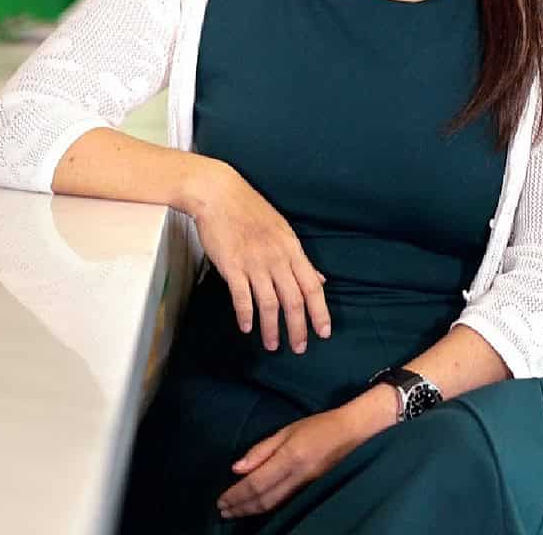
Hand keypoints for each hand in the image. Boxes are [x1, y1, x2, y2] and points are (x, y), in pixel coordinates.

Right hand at [190, 157, 331, 353]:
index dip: (320, 311)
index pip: (312, 286)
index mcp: (291, 249)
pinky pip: (242, 297)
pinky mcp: (232, 266)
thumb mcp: (283, 231)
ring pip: (269, 303)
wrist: (219, 194)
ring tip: (273, 345)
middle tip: (299, 348)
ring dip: (272, 328)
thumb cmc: (251, 211)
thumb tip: (320, 280)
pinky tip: (247, 327)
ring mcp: (254, 262)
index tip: (324, 332)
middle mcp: (276, 258)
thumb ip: (299, 260)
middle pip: (294, 300)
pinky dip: (245, 314)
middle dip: (298, 328)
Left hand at [216, 409, 368, 518]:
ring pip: (272, 505)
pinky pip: (282, 502)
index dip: (237, 494)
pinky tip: (255, 507)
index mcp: (290, 457)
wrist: (349, 432)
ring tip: (234, 512)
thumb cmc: (316, 425)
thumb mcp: (287, 430)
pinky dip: (265, 507)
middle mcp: (297, 476)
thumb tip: (237, 468)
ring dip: (250, 511)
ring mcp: (304, 486)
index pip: (257, 482)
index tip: (221, 500)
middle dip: (240, 507)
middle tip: (222, 511)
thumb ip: (262, 449)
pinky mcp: (309, 489)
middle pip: (263, 499)